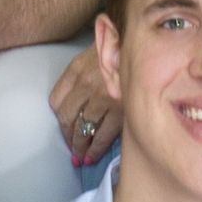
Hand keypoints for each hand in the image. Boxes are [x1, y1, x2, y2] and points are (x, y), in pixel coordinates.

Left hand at [48, 46, 120, 168]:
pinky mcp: (120, 109)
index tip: (64, 127)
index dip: (59, 118)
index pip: (56, 101)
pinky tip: (92, 156)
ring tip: (80, 157)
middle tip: (72, 149)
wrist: (145, 44)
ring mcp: (102, 98)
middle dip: (67, 137)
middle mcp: (86, 85)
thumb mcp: (93, 54)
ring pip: (83, 129)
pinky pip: (103, 135)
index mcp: (76, 70)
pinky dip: (96, 148)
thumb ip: (81, 73)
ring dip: (79, 146)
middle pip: (66, 118)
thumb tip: (77, 100)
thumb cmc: (120, 48)